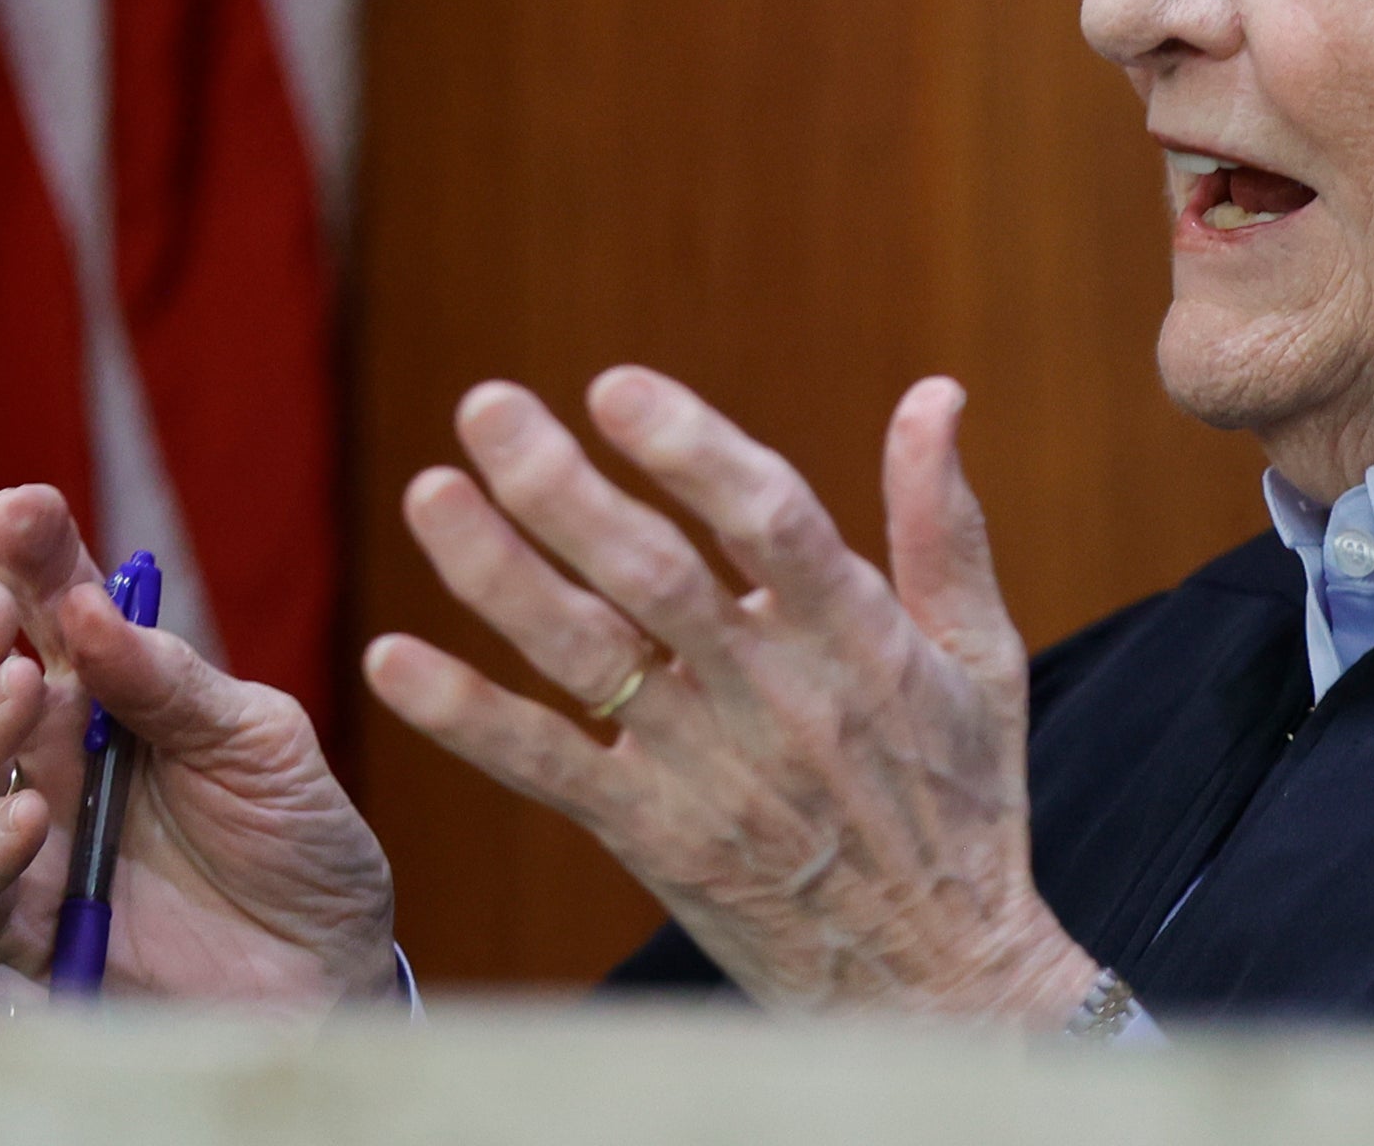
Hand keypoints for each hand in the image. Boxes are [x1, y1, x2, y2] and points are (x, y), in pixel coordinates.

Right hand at [0, 485, 396, 1005]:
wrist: (329, 966)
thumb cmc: (297, 837)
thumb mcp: (258, 739)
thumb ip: (172, 683)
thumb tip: (90, 609)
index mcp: (110, 684)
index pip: (49, 601)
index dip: (26, 552)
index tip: (20, 509)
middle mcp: (53, 751)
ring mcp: (35, 835)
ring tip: (18, 698)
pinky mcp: (32, 924)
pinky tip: (26, 817)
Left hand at [365, 370, 1099, 1024]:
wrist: (941, 985)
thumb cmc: (966, 806)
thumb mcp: (982, 659)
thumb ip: (941, 524)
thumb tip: (937, 390)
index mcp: (860, 639)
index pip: (772, 522)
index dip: (692, 449)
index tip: (615, 387)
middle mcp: (775, 698)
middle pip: (653, 577)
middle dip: (563, 487)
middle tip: (486, 405)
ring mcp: (708, 772)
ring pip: (586, 657)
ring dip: (497, 574)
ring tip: (429, 493)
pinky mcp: (656, 838)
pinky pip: (547, 770)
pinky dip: (467, 718)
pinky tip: (391, 660)